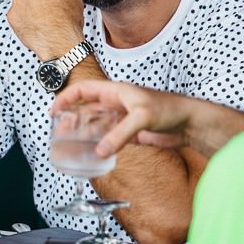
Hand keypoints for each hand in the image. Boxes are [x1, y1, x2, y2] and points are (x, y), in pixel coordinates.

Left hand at [6, 0, 85, 58]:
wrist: (58, 43)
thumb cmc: (68, 21)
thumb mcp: (77, 1)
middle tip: (56, 5)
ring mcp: (18, 1)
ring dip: (35, 4)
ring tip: (46, 17)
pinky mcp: (12, 16)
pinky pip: (19, 12)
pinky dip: (26, 16)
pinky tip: (37, 24)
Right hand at [52, 80, 191, 156]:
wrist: (189, 123)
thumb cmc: (169, 109)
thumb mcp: (141, 118)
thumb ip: (119, 135)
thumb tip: (99, 151)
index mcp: (115, 91)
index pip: (83, 90)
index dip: (66, 98)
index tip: (54, 110)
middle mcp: (116, 104)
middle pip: (86, 109)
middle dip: (71, 119)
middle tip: (60, 132)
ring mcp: (122, 119)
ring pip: (95, 126)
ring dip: (83, 134)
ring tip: (71, 145)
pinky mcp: (129, 134)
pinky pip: (108, 139)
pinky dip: (99, 145)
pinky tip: (93, 153)